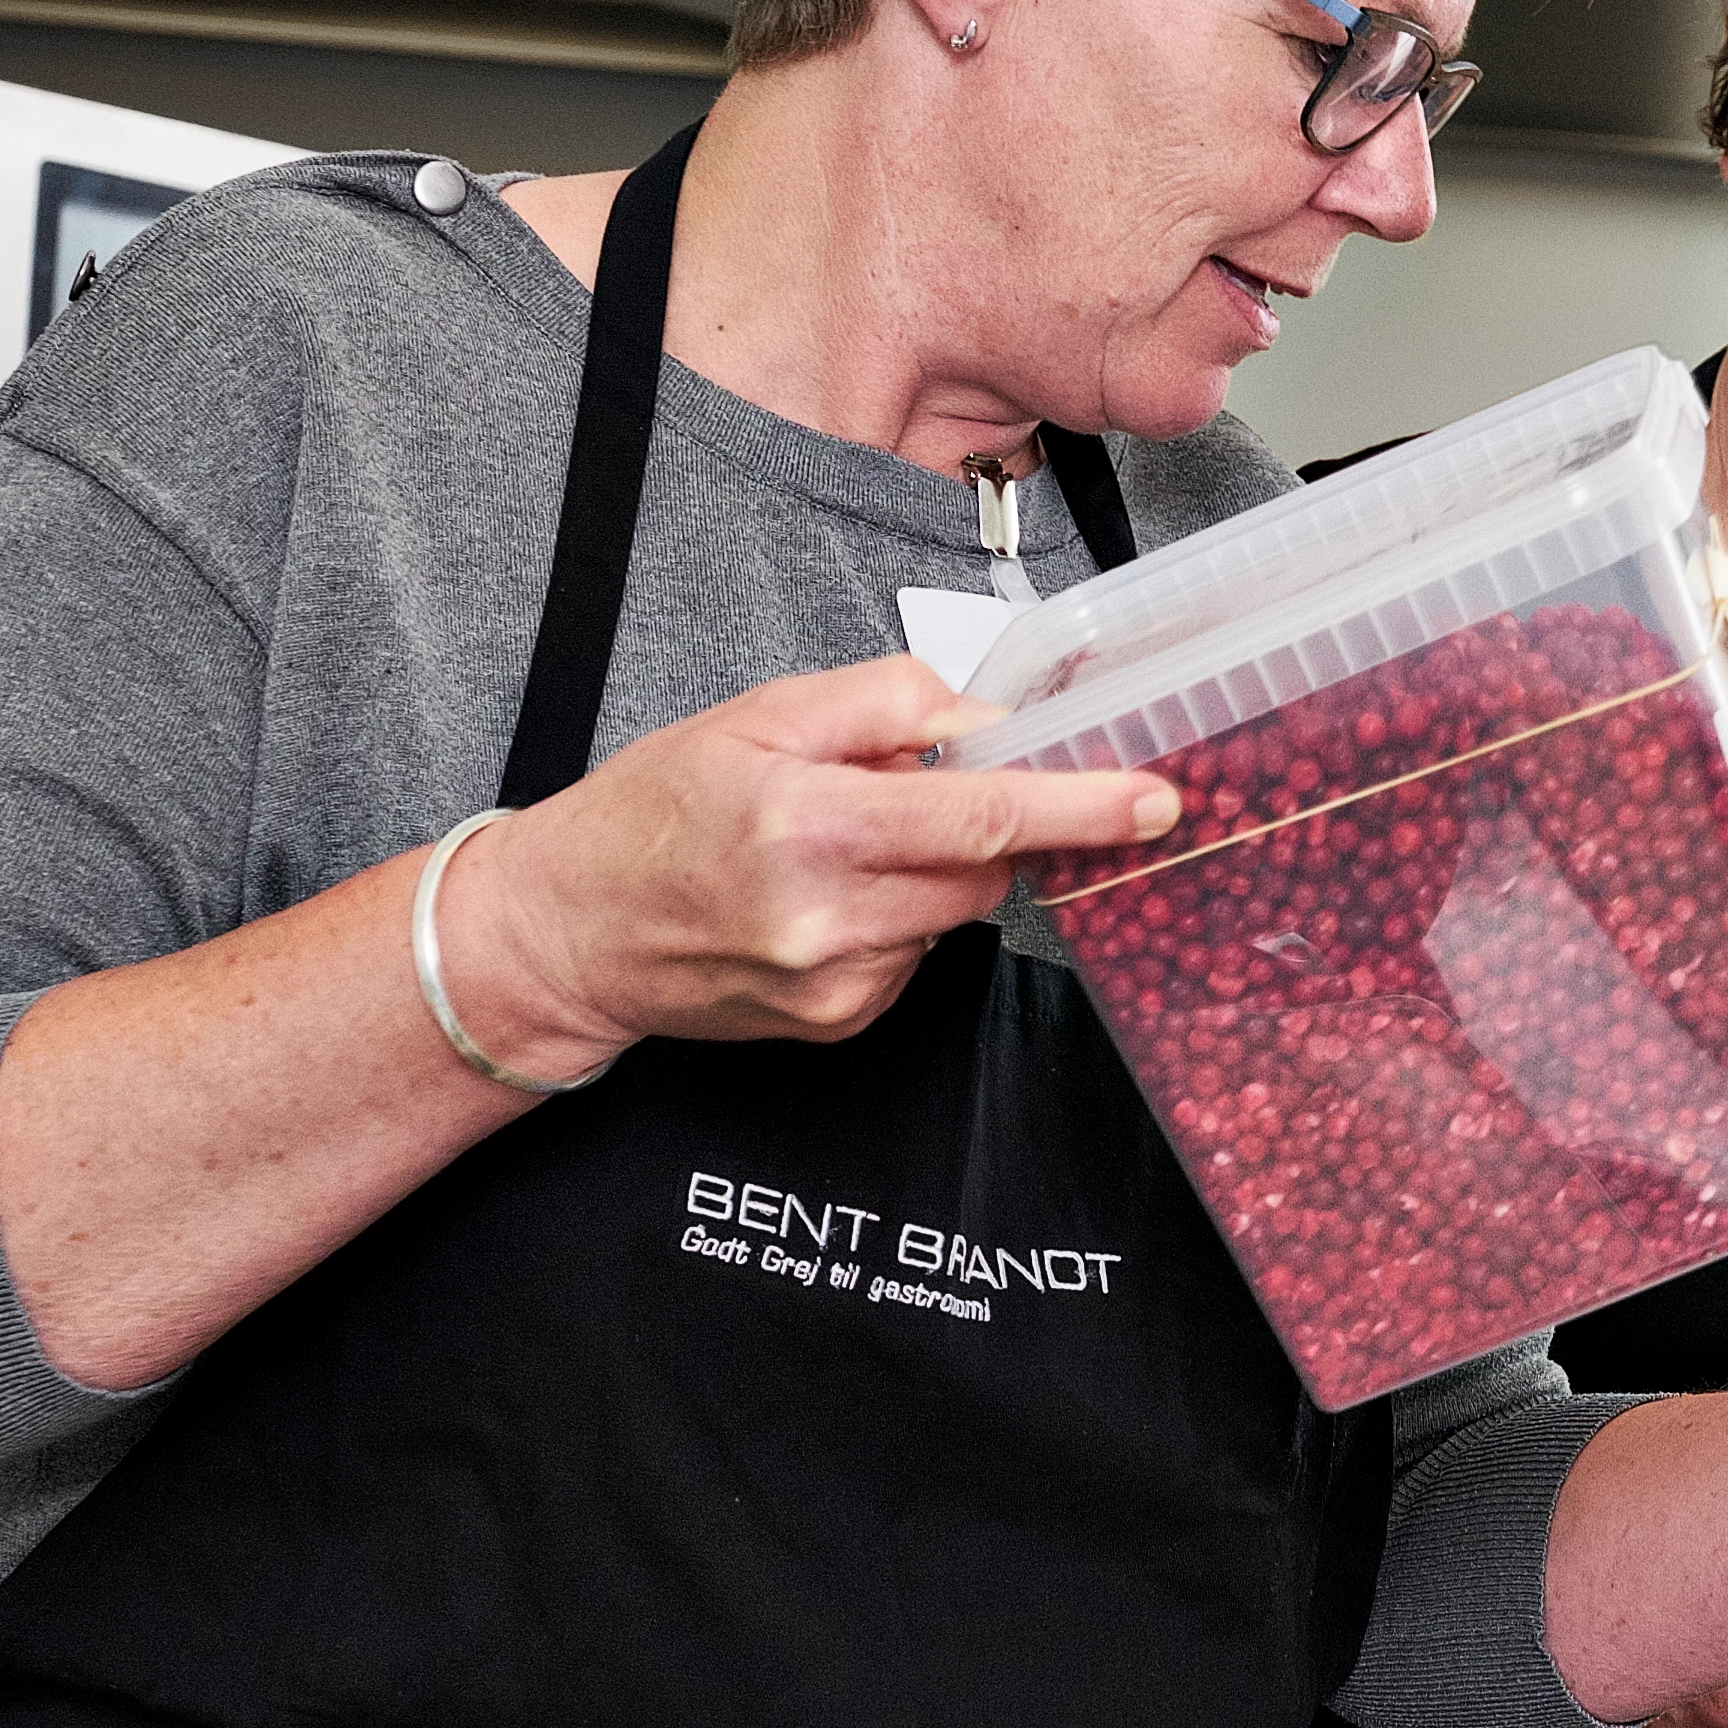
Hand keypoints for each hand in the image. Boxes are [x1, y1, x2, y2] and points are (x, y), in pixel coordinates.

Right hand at [461, 656, 1176, 1064]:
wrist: (573, 930)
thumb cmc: (657, 811)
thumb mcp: (759, 715)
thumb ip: (884, 705)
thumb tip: (984, 721)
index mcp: (812, 825)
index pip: (983, 818)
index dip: (1082, 807)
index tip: (1154, 797)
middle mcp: (830, 918)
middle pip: (986, 869)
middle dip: (984, 825)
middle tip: (908, 793)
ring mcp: (839, 983)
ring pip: (956, 911)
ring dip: (930, 870)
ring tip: (837, 848)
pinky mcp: (841, 1022)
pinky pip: (919, 954)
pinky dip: (898, 916)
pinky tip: (826, 902)